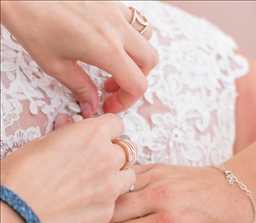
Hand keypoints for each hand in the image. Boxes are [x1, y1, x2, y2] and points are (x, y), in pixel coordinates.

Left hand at [1, 1, 157, 115]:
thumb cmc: (33, 21)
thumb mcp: (55, 64)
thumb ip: (80, 88)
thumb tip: (91, 105)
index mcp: (106, 49)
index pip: (137, 83)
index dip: (127, 101)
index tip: (110, 104)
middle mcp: (117, 28)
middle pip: (149, 61)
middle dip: (136, 79)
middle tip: (112, 87)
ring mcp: (115, 11)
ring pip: (145, 38)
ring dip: (135, 57)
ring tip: (113, 64)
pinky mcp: (109, 1)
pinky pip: (132, 21)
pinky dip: (127, 37)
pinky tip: (106, 42)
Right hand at [1, 114, 134, 222]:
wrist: (18, 211)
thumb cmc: (22, 174)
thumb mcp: (45, 142)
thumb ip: (69, 134)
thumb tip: (70, 127)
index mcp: (93, 134)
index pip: (117, 125)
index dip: (107, 131)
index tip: (101, 138)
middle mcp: (108, 158)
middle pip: (126, 151)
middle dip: (113, 155)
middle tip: (96, 163)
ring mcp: (111, 187)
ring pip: (129, 176)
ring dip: (117, 177)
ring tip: (96, 184)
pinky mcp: (107, 211)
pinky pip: (115, 201)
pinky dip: (105, 200)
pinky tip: (85, 204)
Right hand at [102, 164, 253, 222]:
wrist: (234, 193)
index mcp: (170, 222)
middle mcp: (160, 196)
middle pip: (111, 214)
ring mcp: (156, 177)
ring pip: (114, 195)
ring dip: (109, 214)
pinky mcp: (155, 167)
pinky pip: (124, 180)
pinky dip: (118, 195)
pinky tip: (125, 207)